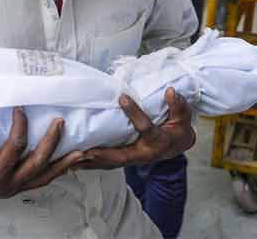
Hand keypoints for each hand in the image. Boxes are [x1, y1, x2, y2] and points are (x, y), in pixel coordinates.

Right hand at [0, 108, 83, 206]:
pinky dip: (56, 172)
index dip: (20, 125)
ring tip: (81, 151)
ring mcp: (15, 186)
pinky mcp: (17, 187)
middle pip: (38, 162)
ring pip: (44, 176)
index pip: (15, 146)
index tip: (20, 108)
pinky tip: (67, 164)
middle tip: (60, 122)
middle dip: (51, 141)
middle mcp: (9, 182)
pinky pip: (41, 180)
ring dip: (63, 163)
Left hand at [75, 88, 194, 169]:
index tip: (122, 98)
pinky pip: (108, 163)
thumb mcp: (183, 117)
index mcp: (158, 140)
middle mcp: (144, 153)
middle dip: (102, 154)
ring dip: (92, 163)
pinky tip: (76, 163)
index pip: (145, 127)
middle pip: (121, 156)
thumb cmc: (179, 129)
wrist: (178, 145)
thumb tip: (171, 91)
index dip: (134, 112)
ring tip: (72, 160)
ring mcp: (134, 159)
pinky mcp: (126, 159)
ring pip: (111, 163)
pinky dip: (92, 164)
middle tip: (85, 151)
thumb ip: (178, 106)